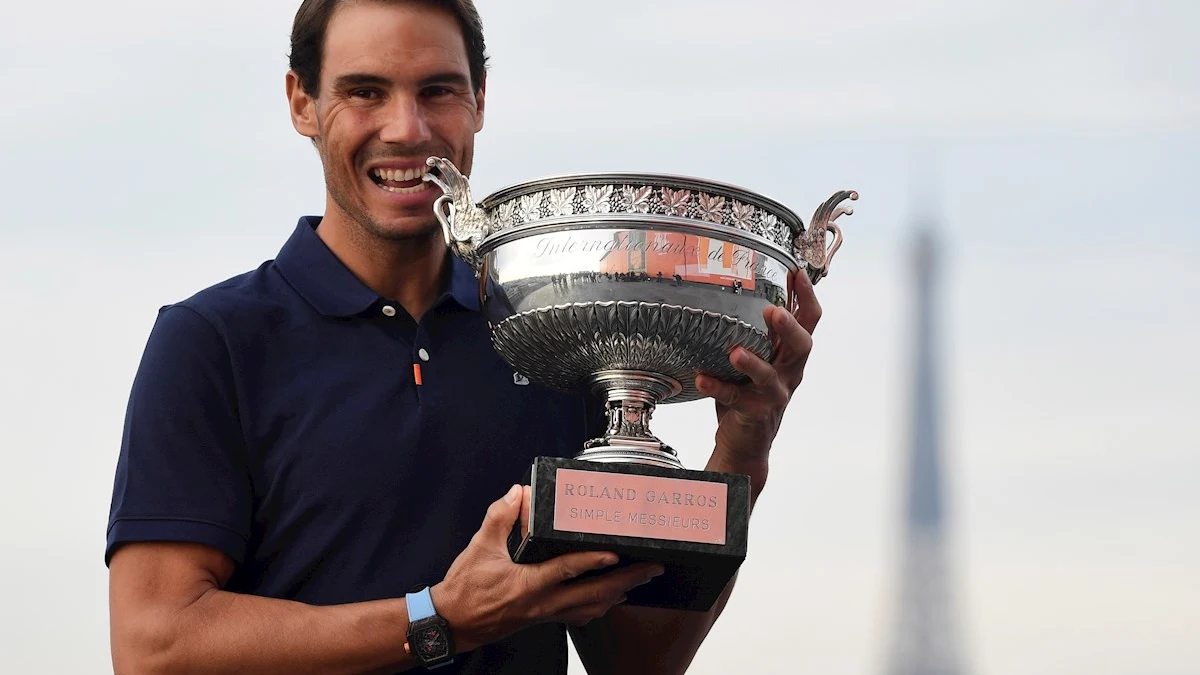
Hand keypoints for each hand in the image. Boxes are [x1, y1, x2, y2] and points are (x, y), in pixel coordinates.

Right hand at [431, 485, 663, 650]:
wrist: (452, 625)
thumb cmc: (465, 591)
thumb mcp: (479, 547)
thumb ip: (500, 517)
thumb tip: (517, 493)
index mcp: (528, 585)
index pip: (567, 571)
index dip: (593, 561)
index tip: (616, 553)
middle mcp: (542, 604)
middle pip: (594, 595)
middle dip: (626, 581)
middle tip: (650, 568)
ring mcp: (545, 615)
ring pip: (591, 609)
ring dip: (618, 594)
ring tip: (639, 581)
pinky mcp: (544, 619)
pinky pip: (580, 616)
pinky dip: (599, 606)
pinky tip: (609, 599)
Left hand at [695, 268, 821, 473]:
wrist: (745, 443)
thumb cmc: (747, 393)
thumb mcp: (757, 358)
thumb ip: (753, 333)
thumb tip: (734, 292)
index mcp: (790, 354)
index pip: (809, 321)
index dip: (806, 296)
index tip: (796, 271)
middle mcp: (789, 372)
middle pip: (802, 346)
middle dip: (790, 327)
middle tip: (773, 311)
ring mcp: (774, 394)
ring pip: (771, 376)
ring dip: (753, 363)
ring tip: (735, 352)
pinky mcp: (755, 413)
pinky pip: (736, 398)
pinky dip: (718, 387)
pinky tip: (702, 378)